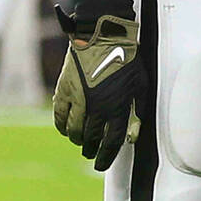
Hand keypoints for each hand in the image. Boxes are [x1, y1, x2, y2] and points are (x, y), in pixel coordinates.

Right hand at [53, 6, 147, 171]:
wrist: (104, 35)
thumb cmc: (127, 59)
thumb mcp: (141, 85)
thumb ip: (138, 113)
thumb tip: (133, 138)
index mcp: (118, 107)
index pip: (112, 142)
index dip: (107, 157)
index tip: (102, 165)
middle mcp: (97, 107)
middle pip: (91, 139)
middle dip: (92, 150)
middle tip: (92, 153)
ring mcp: (79, 100)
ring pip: (74, 132)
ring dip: (78, 140)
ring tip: (82, 141)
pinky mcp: (65, 90)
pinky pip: (59, 117)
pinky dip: (62, 126)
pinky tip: (67, 128)